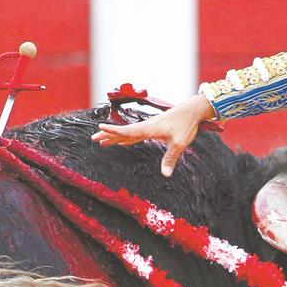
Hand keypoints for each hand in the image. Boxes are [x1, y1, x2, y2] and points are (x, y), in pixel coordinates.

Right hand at [91, 95, 215, 176]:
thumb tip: (165, 174)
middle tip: (93, 138)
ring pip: (127, 133)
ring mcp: (148, 127)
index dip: (113, 130)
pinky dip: (126, 138)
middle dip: (108, 134)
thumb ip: (170, 158)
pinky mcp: (153, 128)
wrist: (192, 111)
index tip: (100, 127)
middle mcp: (146, 126)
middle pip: (123, 131)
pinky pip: (135, 134)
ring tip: (101, 142)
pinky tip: (122, 143)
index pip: (127, 131)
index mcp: (149, 129)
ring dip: (114, 137)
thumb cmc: (186, 125)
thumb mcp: (179, 143)